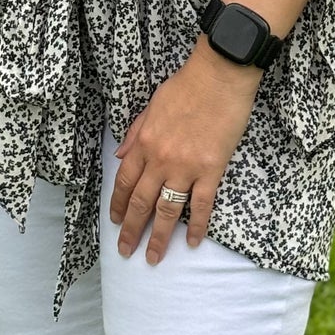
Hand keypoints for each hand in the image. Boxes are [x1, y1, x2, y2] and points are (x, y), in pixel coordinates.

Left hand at [108, 38, 260, 263]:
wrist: (219, 76)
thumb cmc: (185, 86)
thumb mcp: (151, 105)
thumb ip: (134, 133)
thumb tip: (119, 156)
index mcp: (144, 142)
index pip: (125, 181)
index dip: (118, 204)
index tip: (115, 222)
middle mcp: (160, 159)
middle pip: (141, 202)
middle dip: (131, 230)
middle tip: (126, 251)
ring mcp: (186, 167)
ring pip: (167, 209)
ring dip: (158, 236)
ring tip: (153, 258)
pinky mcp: (211, 170)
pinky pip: (201, 204)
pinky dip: (196, 226)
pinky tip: (191, 242)